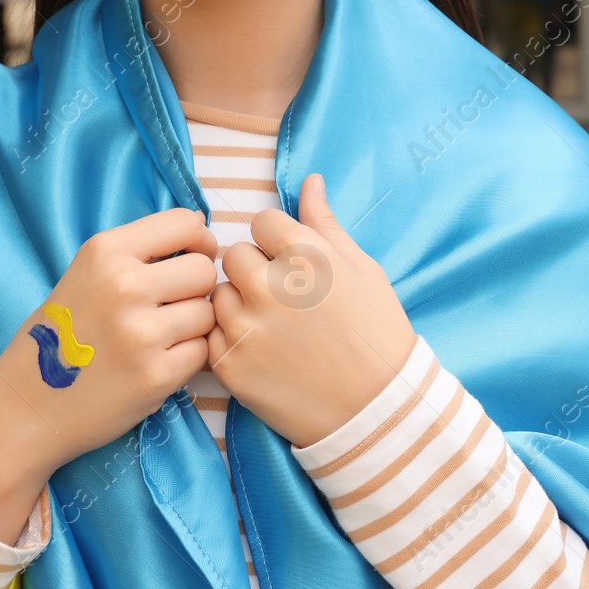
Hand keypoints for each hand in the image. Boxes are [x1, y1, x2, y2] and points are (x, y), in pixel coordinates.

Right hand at [0, 207, 219, 476]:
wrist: (26, 408)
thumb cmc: (59, 337)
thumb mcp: (86, 274)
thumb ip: (138, 254)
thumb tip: (200, 231)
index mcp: (105, 252)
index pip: (185, 223)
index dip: (199, 242)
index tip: (193, 258)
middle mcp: (125, 285)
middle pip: (205, 271)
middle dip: (197, 288)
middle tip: (173, 306)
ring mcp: (142, 333)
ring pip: (208, 313)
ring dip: (193, 326)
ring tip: (159, 338)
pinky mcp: (156, 375)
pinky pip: (202, 351)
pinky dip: (187, 358)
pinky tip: (156, 363)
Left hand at [205, 173, 416, 448]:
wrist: (376, 408)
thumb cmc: (376, 332)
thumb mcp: (363, 269)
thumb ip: (326, 223)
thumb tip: (309, 180)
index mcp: (307, 256)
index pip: (262, 221)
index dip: (276, 240)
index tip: (292, 261)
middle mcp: (271, 286)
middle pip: (233, 254)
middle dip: (253, 268)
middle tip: (280, 294)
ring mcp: (247, 327)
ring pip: (217, 293)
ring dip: (238, 302)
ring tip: (271, 324)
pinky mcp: (230, 364)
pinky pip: (212, 332)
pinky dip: (230, 337)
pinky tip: (262, 348)